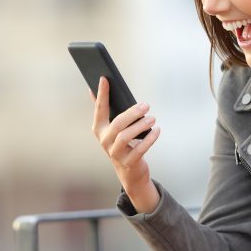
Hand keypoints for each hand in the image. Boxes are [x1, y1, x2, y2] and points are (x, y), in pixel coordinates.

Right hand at [90, 77, 161, 212]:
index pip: (99, 109)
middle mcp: (104, 141)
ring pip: (126, 136)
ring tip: (152, 118)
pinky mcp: (128, 162)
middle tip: (146, 105)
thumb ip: (104, 110)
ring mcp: (115, 153)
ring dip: (141, 125)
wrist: (129, 171)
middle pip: (118, 124)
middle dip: (133, 113)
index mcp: (99, 129)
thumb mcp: (112, 127)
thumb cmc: (122, 143)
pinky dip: (150, 138)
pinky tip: (157, 130)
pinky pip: (140, 148)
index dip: (102, 94)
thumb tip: (93, 89)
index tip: (105, 79)